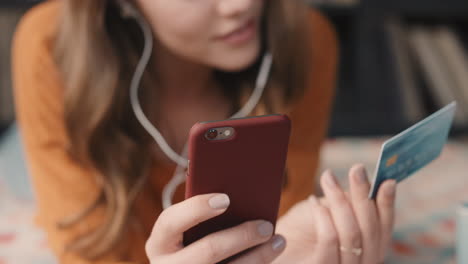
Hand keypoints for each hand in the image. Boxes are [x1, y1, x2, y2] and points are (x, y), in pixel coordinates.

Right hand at [145, 193, 286, 263]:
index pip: (171, 221)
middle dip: (240, 236)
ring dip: (258, 256)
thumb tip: (230, 190)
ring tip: (278, 240)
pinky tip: (271, 253)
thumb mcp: (184, 229)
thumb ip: (198, 211)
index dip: (197, 208)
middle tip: (266, 225)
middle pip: (208, 251)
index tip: (226, 199)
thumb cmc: (189, 241)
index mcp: (159, 242)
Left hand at [274, 164, 396, 263]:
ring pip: (352, 234)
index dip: (387, 205)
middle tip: (357, 169)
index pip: (383, 228)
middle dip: (364, 195)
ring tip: (328, 177)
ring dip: (340, 199)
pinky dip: (323, 217)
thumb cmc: (298, 229)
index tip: (387, 181)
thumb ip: (347, 204)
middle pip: (370, 230)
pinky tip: (314, 202)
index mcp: (367, 251)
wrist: (268, 245)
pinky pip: (329, 241)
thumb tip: (366, 181)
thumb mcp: (327, 212)